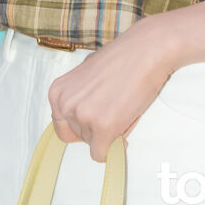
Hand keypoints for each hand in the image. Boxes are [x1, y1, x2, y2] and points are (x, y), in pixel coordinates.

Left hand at [46, 17, 174, 162]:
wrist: (146, 50)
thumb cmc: (122, 58)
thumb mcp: (87, 73)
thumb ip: (79, 95)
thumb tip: (83, 112)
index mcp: (58, 92)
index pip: (61, 126)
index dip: (81, 124)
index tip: (95, 116)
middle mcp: (65, 105)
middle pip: (76, 137)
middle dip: (94, 129)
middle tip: (113, 109)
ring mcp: (83, 116)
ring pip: (92, 144)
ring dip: (108, 132)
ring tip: (123, 106)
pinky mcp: (102, 127)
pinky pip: (102, 154)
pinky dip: (114, 147)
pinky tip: (125, 122)